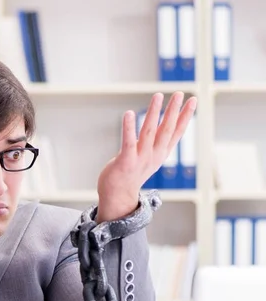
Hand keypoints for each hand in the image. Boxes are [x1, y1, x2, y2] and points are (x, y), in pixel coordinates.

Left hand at [95, 91, 196, 222]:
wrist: (118, 196)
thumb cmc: (131, 173)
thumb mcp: (149, 157)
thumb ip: (155, 142)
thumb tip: (162, 125)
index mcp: (161, 153)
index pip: (177, 132)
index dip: (185, 116)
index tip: (193, 99)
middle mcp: (154, 155)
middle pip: (167, 130)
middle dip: (174, 111)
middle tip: (180, 93)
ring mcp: (140, 159)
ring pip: (149, 132)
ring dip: (154, 113)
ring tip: (158, 95)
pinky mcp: (125, 161)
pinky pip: (128, 142)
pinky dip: (129, 127)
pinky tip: (129, 113)